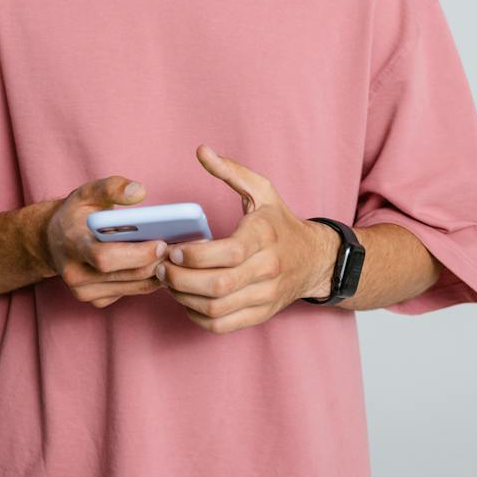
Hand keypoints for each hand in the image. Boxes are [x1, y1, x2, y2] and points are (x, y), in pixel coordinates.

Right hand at [44, 174, 170, 308]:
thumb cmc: (77, 213)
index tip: (162, 242)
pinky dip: (149, 280)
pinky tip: (158, 264)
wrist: (54, 240)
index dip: (137, 254)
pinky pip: (131, 293)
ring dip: (158, 272)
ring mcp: (84, 291)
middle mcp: (75, 273)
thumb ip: (113, 187)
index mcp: (73, 244)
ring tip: (175, 254)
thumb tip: (140, 191)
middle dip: (155, 262)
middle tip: (178, 247)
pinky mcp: (95, 300)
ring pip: (133, 287)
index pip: (105, 257)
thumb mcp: (88, 192)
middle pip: (126, 275)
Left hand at [155, 144, 334, 333]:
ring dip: (183, 299)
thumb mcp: (262, 190)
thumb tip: (202, 151)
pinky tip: (186, 300)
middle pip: (217, 286)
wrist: (316, 260)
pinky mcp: (260, 314)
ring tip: (168, 283)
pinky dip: (197, 317)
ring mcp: (265, 295)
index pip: (228, 253)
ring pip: (216, 309)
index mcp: (264, 236)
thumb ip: (230, 171)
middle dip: (180, 280)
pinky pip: (221, 325)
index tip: (173, 250)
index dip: (194, 256)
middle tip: (160, 268)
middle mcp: (267, 269)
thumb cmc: (281, 223)